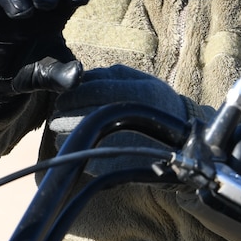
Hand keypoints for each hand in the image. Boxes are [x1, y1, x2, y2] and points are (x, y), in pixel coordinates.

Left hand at [47, 65, 193, 149]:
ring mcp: (122, 143)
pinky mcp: (114, 164)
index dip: (71, 93)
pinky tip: (78, 139)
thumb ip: (108, 76)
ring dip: (65, 129)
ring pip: (76, 135)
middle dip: (63, 112)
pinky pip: (83, 154)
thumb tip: (76, 76)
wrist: (181, 140)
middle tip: (60, 110)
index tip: (63, 96)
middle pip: (78, 114)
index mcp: (138, 93)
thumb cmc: (156, 104)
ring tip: (67, 124)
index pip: (90, 90)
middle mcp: (130, 117)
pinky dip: (74, 145)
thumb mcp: (140, 80)